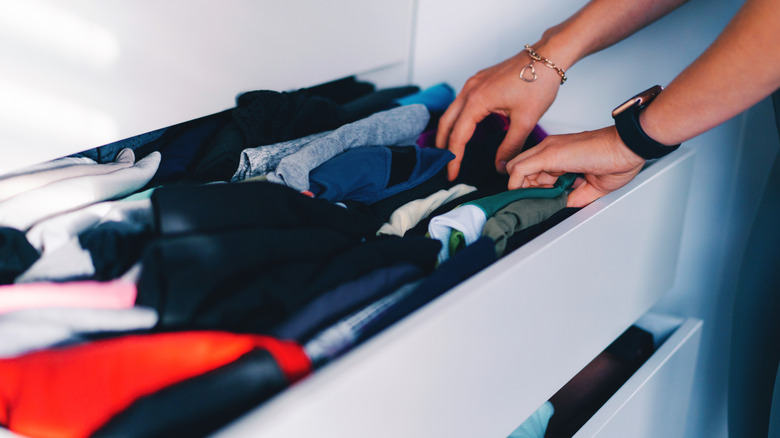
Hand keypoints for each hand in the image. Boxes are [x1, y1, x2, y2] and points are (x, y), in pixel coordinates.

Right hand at [436, 49, 561, 180]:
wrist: (548, 55)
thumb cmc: (538, 83)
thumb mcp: (525, 121)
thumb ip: (510, 147)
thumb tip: (500, 166)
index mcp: (477, 100)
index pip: (458, 136)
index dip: (454, 158)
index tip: (452, 174)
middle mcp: (470, 90)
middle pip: (446, 123)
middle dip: (443, 145)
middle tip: (445, 164)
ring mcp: (473, 83)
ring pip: (451, 111)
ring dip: (448, 131)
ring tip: (450, 150)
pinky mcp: (479, 80)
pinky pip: (461, 102)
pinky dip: (457, 118)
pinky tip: (464, 128)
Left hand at [506, 126, 645, 207]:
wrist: (629, 147)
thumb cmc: (618, 161)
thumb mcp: (592, 187)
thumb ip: (575, 196)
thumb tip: (563, 205)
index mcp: (559, 154)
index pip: (531, 171)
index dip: (531, 188)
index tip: (540, 201)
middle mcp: (550, 148)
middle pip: (519, 169)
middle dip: (523, 189)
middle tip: (535, 203)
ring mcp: (547, 149)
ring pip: (515, 168)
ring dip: (519, 188)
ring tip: (533, 202)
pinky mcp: (548, 154)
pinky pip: (519, 169)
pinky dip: (516, 184)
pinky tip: (524, 195)